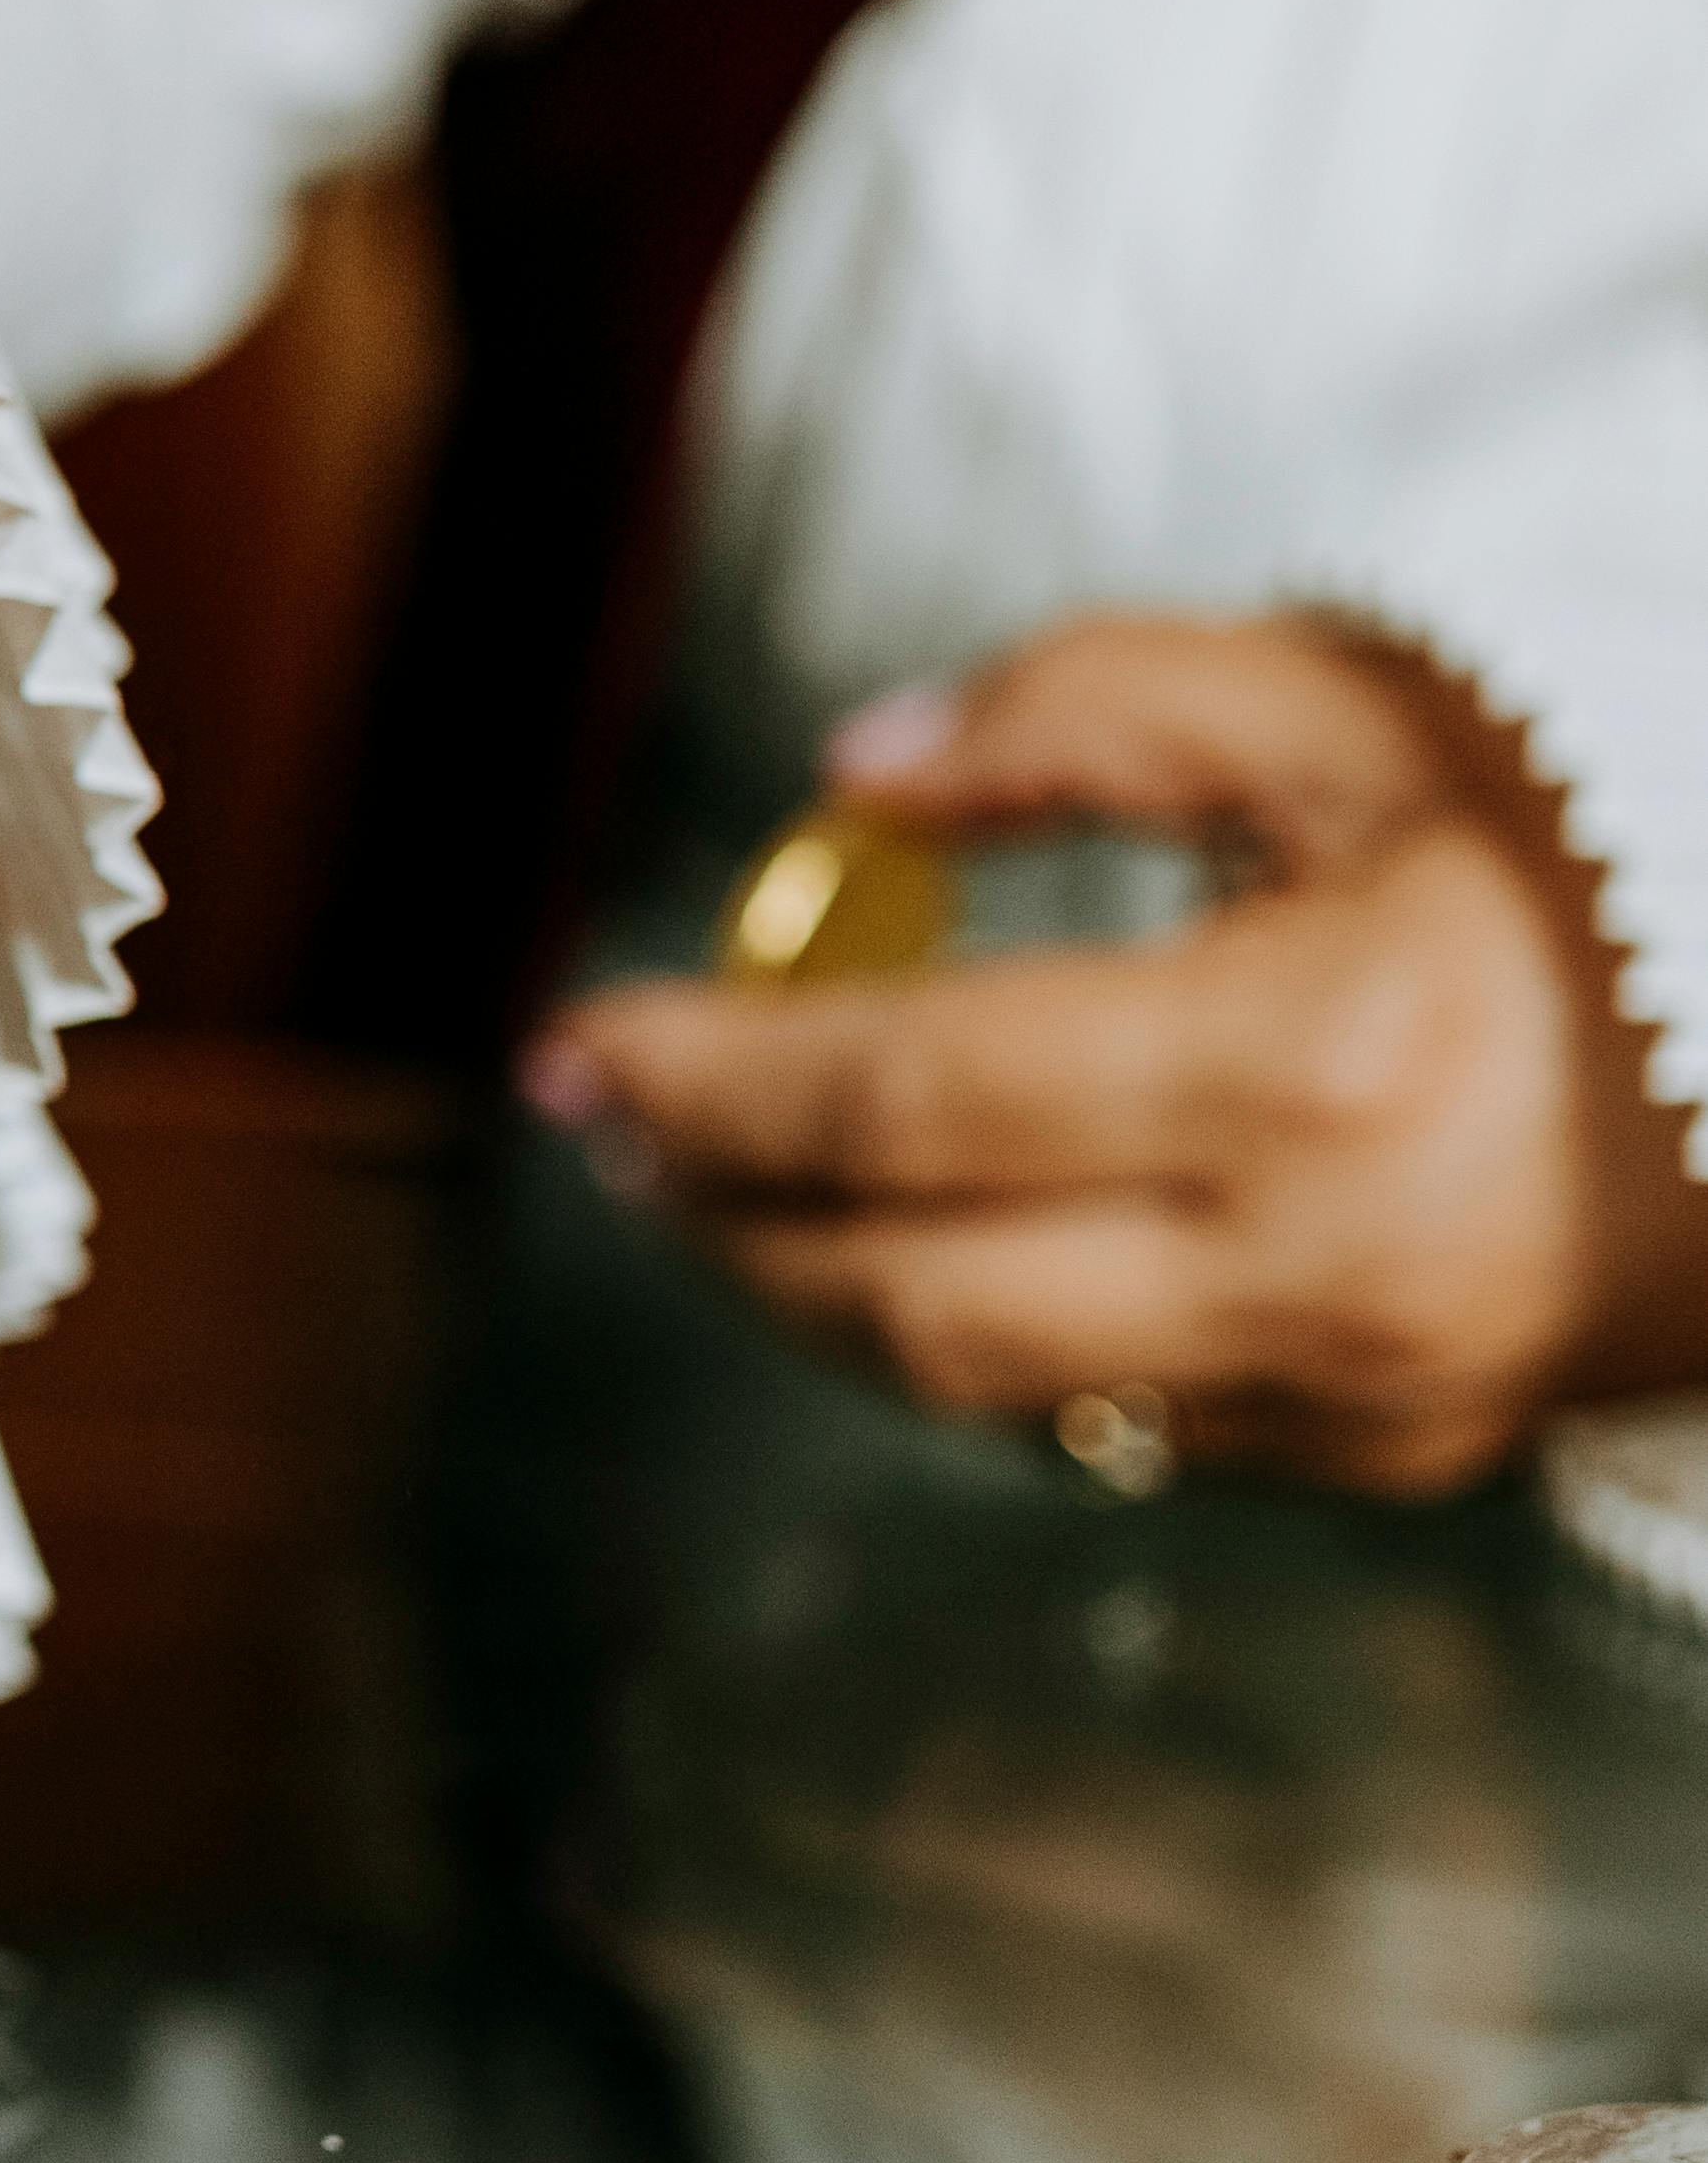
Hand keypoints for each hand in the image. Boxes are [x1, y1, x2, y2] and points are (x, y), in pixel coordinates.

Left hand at [530, 615, 1707, 1496]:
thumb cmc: (1584, 843)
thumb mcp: (1348, 704)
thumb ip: (1081, 711)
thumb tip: (849, 784)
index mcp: (1314, 1055)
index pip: (905, 1100)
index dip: (706, 1078)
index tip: (579, 1043)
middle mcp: (1320, 1261)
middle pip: (907, 1295)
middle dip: (721, 1218)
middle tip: (618, 1130)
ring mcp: (1353, 1390)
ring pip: (988, 1394)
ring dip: (819, 1296)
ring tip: (726, 1185)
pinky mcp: (1378, 1458)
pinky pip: (1118, 1421)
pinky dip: (991, 1332)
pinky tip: (931, 1236)